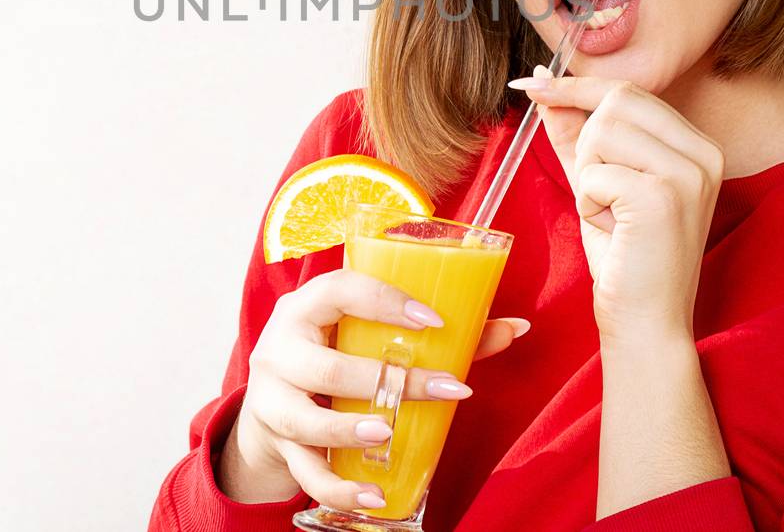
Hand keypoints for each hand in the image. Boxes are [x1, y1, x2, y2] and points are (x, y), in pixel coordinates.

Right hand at [218, 267, 529, 509]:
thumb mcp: (365, 335)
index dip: (385, 301)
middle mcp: (280, 350)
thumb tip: (516, 327)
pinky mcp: (277, 443)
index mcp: (305, 308)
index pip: (338, 290)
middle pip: (326, 366)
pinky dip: (340, 487)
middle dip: (385, 381)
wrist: (267, 404)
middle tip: (444, 389)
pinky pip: (307, 471)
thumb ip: (438, 333)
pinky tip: (374, 494)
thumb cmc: (333, 353)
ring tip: (387, 434)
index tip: (434, 321)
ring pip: (306, 419)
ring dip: (349, 430)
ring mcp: (273, 400)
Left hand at [509, 66, 723, 344]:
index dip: (576, 87)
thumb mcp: (597, 183)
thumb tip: (544, 81)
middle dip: (585, 142)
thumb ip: (574, 133)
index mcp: (697, 145)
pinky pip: (594, 173)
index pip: (628, 91)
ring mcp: (687, 173)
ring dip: (587, 175)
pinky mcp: (662, 197)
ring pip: (601, 131)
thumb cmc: (625, 257)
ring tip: (609, 213)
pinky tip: (611, 230)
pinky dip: (588, 202)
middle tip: (597, 189)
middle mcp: (703, 153)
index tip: (533, 82)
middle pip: (616, 100)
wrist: (646, 323)